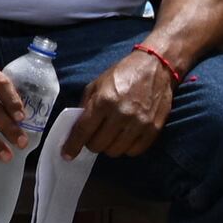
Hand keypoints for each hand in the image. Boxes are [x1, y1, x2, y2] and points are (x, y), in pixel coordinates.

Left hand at [64, 46, 178, 157]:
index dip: (72, 145)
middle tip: (94, 136)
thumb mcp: (96, 84)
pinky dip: (126, 148)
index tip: (67, 155)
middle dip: (92, 143)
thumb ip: (86, 106)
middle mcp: (121, 114)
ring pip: (115, 151)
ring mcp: (139, 122)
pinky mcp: (154, 128)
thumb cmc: (123, 74)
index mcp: (103, 101)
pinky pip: (135, 151)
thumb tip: (75, 129)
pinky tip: (125, 137)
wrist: (155, 67)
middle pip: (98, 145)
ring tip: (110, 136)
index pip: (83, 131)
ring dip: (109, 146)